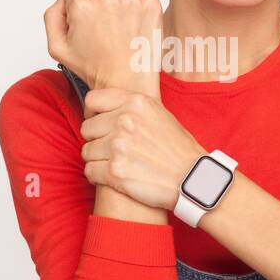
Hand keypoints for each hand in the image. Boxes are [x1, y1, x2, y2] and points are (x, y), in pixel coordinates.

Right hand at [44, 0, 162, 96]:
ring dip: (117, 8)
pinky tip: (132, 27)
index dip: (78, 9)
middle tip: (103, 33)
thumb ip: (52, 14)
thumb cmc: (94, 68)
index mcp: (82, 5)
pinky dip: (135, 7)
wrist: (127, 83)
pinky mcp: (150, 3)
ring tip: (119, 33)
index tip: (87, 25)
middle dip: (97, 8)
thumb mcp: (57, 47)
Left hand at [79, 87, 206, 210]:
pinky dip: (97, 176)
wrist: (194, 179)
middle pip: (87, 128)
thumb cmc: (179, 149)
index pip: (92, 100)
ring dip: (97, 159)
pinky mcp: (115, 171)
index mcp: (136, 102)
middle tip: (111, 149)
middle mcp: (125, 121)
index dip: (93, 114)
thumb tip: (107, 106)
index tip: (99, 123)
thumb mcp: (160, 114)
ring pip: (86, 151)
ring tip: (115, 163)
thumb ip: (133, 108)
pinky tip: (112, 176)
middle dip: (96, 139)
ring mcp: (118, 146)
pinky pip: (89, 171)